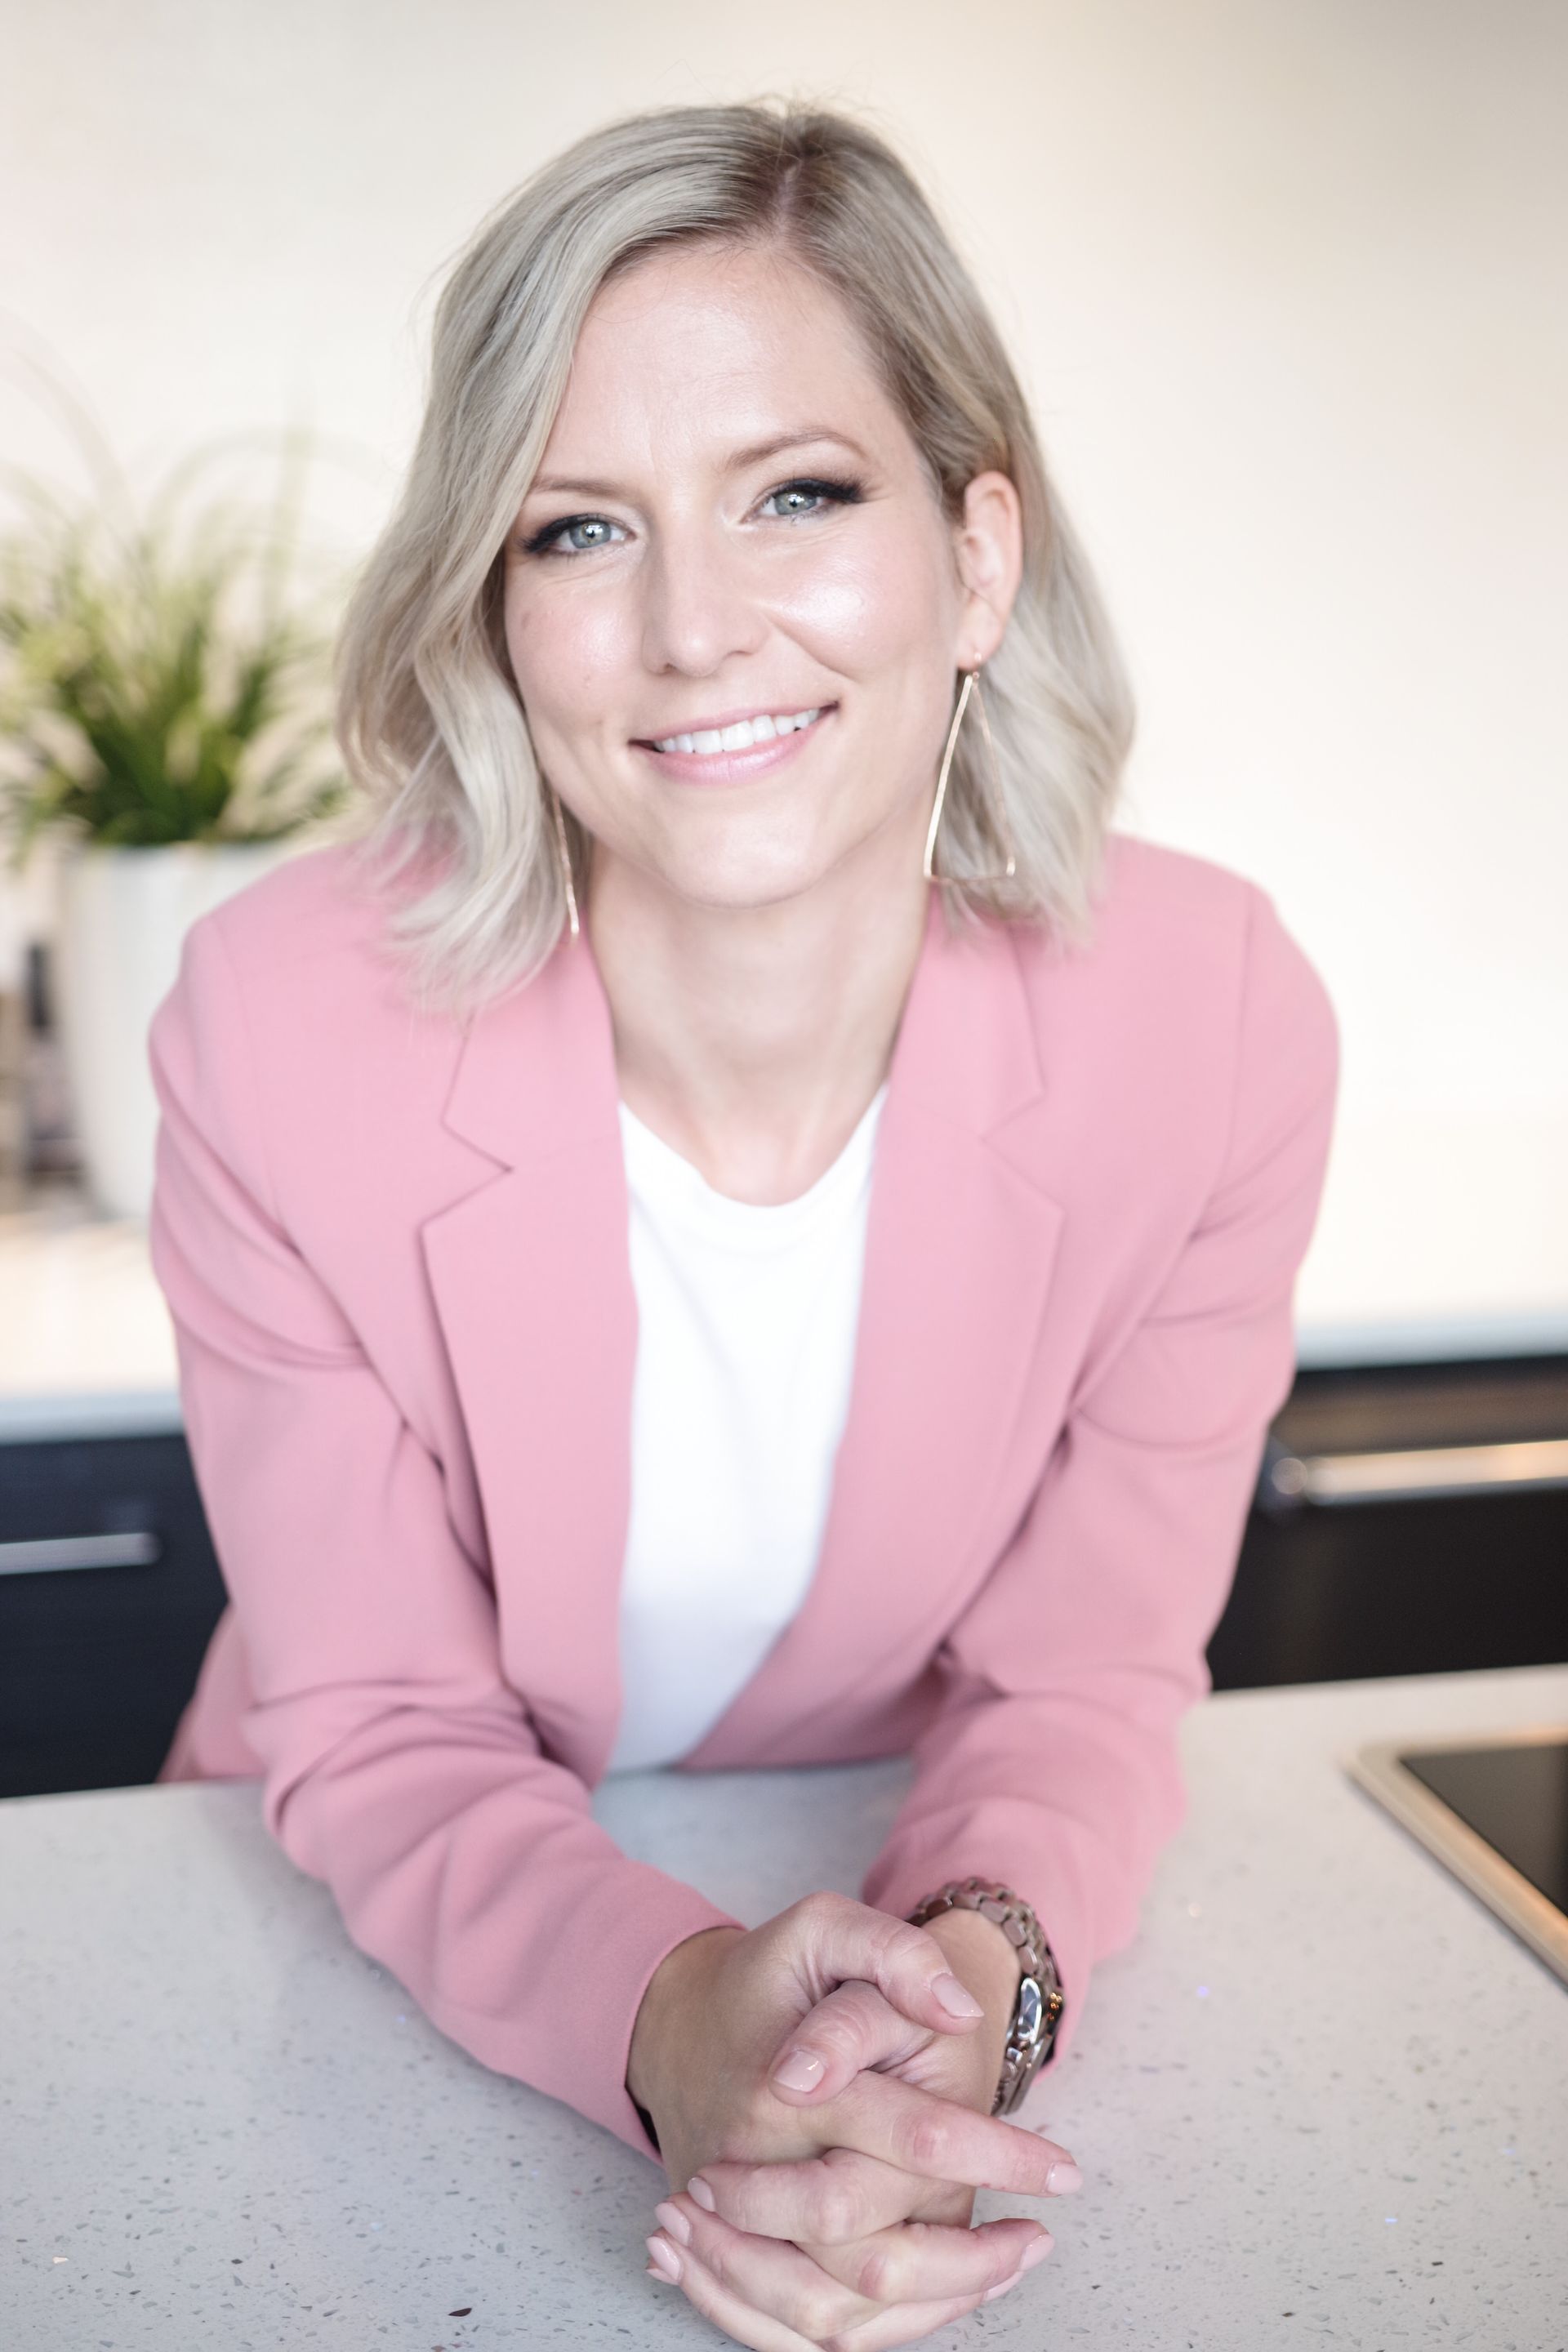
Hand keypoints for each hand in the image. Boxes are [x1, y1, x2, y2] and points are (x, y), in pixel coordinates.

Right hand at [629, 1894, 1078, 2344]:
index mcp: (788, 2093)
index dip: (1001, 2158)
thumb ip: (893, 1953)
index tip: (1063, 2171)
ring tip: (1004, 2270)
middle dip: (971, 2263)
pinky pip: (805, 2329)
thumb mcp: (821, 1928)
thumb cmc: (763, 1980)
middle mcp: (759, 2174)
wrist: (676, 2030)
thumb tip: (958, 2009)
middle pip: (874, 2259)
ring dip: (935, 2306)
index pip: (916, 2140)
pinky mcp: (739, 2256)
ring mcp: (742, 2227)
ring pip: (839, 2315)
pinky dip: (880, 2328)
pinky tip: (941, 2297)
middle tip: (1036, 2241)